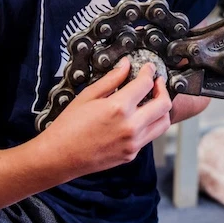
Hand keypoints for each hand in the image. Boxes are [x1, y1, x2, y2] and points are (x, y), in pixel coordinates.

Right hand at [43, 56, 171, 176]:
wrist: (59, 157)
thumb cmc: (68, 126)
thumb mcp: (88, 96)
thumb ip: (111, 79)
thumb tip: (126, 65)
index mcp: (118, 108)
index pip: (146, 84)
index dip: (149, 72)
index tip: (148, 68)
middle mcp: (130, 127)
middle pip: (164, 104)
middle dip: (163, 88)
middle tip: (156, 82)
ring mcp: (133, 143)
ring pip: (163, 123)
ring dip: (162, 109)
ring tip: (152, 100)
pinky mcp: (131, 154)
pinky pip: (149, 136)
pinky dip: (149, 124)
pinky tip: (138, 117)